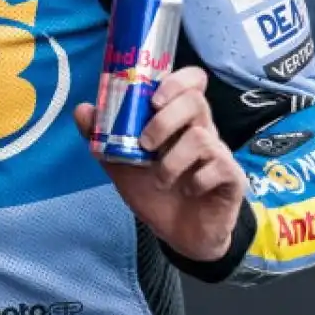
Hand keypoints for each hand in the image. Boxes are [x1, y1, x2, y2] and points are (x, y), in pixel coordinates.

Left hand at [74, 66, 245, 262]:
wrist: (179, 233)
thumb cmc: (155, 191)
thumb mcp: (121, 164)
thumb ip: (103, 137)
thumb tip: (83, 109)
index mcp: (179, 120)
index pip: (192, 82)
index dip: (177, 81)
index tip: (153, 99)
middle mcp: (202, 130)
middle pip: (196, 101)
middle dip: (164, 120)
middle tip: (145, 143)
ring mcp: (219, 153)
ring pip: (202, 137)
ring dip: (172, 160)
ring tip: (160, 180)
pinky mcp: (231, 177)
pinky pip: (219, 166)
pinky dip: (196, 180)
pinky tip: (187, 191)